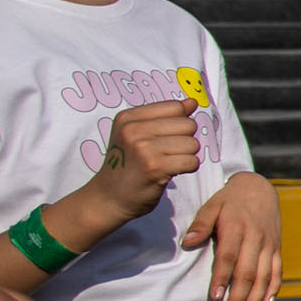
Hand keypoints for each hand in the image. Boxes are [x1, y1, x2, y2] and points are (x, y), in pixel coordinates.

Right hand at [84, 98, 204, 224]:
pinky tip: (171, 172)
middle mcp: (133, 129)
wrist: (108, 198)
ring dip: (187, 156)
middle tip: (167, 154)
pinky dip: (187, 169)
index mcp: (128, 117)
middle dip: (185, 140)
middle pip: (187, 124)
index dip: (179, 123)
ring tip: (167, 163)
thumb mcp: (138, 135)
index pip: (175, 107)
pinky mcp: (154, 167)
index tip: (165, 138)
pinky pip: (192, 161)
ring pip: (192, 144)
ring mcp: (143, 148)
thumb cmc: (128, 165)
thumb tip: (192, 102)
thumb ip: (165, 117)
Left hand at [180, 171, 280, 300]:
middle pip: (248, 274)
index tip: (214, 298)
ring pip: (264, 277)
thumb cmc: (229, 200)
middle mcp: (256, 238)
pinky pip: (277, 272)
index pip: (229, 258)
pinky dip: (273, 289)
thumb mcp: (211, 205)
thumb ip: (200, 224)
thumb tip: (187, 243)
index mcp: (237, 228)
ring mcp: (269, 245)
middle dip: (237, 299)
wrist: (259, 188)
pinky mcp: (277, 248)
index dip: (222, 279)